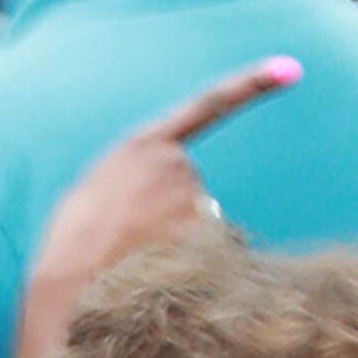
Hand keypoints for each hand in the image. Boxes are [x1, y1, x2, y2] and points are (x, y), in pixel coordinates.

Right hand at [18, 55, 293, 332]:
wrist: (67, 288)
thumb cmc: (68, 252)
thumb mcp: (88, 197)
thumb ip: (129, 183)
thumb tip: (167, 207)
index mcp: (141, 147)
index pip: (209, 107)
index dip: (252, 85)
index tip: (291, 69)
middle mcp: (174, 162)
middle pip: (191, 189)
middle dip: (169, 216)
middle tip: (126, 247)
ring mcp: (190, 194)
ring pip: (197, 224)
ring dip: (171, 245)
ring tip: (129, 263)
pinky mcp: (200, 230)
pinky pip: (206, 251)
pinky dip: (184, 264)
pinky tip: (149, 273)